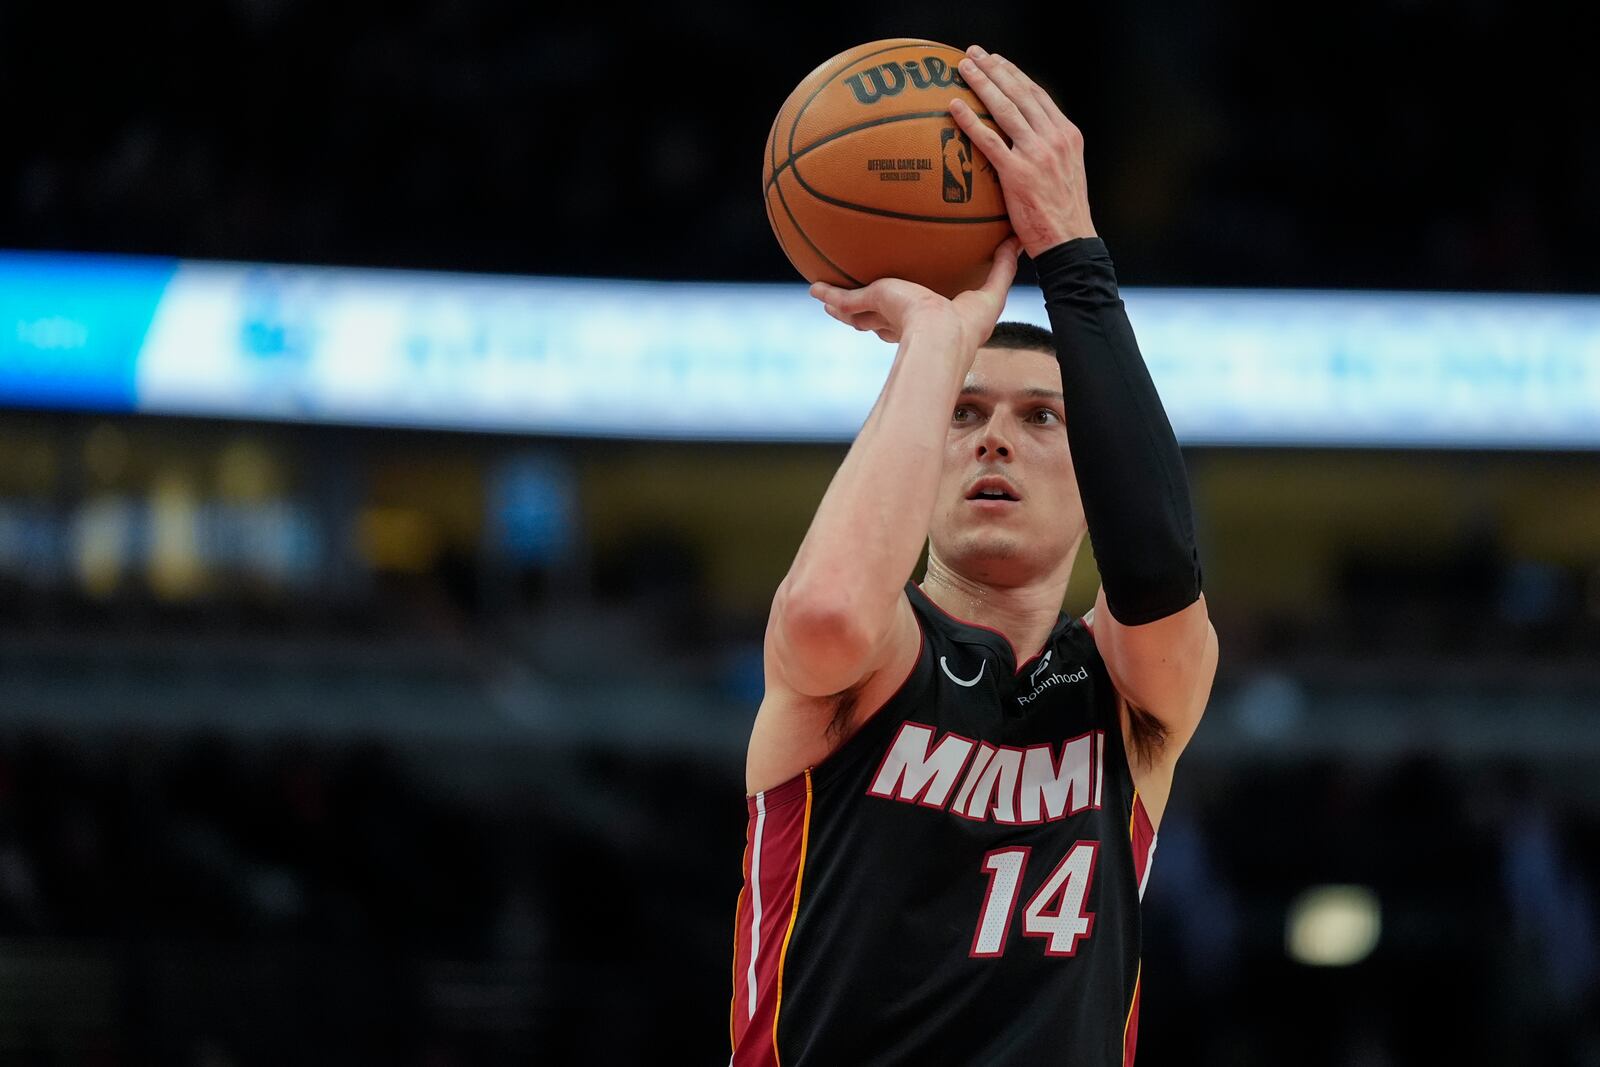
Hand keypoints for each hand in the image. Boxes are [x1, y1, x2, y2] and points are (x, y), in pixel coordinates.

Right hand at [808, 237, 1020, 348]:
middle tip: (857, 300)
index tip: (904, 304)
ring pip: (856, 312)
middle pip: (879, 318)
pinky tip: (814, 289)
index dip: (907, 312)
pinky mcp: (870, 307)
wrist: (939, 338)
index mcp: (926, 324)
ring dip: (841, 304)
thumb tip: (1015, 241)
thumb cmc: (965, 324)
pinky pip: (844, 301)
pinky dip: (828, 295)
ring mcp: (883, 319)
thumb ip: (1002, 267)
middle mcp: (902, 325)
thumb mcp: (990, 291)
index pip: (913, 319)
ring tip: (824, 296)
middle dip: (868, 311)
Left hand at [949, 46, 1095, 256]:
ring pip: (1005, 108)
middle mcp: (1054, 138)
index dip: (1014, 74)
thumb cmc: (1063, 215)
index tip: (996, 61)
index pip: (1037, 95)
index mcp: (1067, 135)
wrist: (1070, 243)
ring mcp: (1037, 154)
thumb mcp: (1066, 173)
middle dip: (995, 68)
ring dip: (981, 83)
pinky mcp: (1018, 174)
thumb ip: (1049, 152)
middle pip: (1020, 93)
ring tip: (962, 68)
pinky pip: (989, 140)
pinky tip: (954, 106)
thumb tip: (1026, 144)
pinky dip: (970, 120)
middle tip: (973, 54)